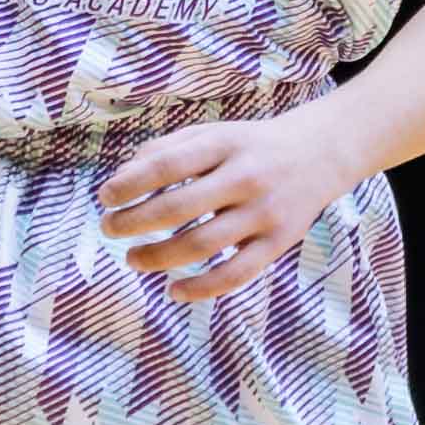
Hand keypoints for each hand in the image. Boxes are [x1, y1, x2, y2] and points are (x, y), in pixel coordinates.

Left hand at [102, 111, 356, 299]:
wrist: (319, 155)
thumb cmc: (249, 147)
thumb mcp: (212, 135)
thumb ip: (166, 150)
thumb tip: (120, 180)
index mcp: (224, 144)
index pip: (166, 165)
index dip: (129, 184)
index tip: (105, 197)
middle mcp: (246, 177)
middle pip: (178, 207)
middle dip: (134, 222)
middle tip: (109, 229)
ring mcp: (264, 213)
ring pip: (202, 245)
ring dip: (158, 257)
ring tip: (133, 259)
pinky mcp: (278, 243)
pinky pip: (235, 274)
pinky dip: (200, 288)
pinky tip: (173, 290)